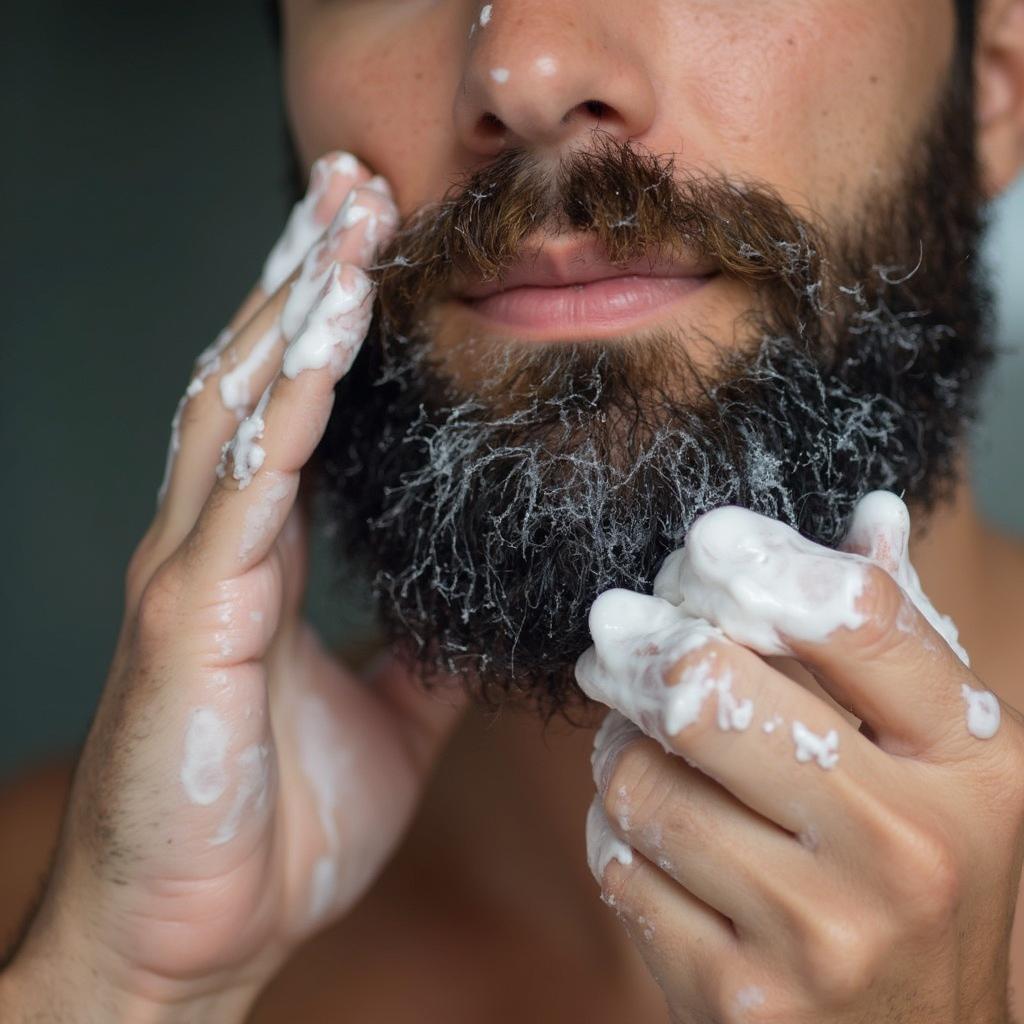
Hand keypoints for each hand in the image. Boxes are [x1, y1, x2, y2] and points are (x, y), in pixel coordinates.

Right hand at [1, 153, 466, 1021]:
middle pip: (256, 379)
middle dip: (303, 275)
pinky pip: (243, 493)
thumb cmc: (272, 827)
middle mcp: (216, 547)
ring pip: (238, 410)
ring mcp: (193, 575)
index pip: (289, 414)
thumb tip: (473, 608)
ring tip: (340, 222)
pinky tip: (322, 342)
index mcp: (259, 565)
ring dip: (293, 310)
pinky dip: (283, 410)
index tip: (370, 247)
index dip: (324, 326)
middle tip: (352, 184)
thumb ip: (424, 654)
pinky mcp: (185, 620)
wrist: (196, 938)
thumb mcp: (388, 724)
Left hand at [576, 493, 1023, 1023]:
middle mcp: (905, 849)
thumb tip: (874, 513)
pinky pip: (618, 862)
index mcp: (971, 764)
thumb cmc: (924, 878)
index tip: (704, 542)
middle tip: (614, 626)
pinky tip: (648, 828)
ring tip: (640, 742)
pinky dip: (613, 827)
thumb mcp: (946, 762)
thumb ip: (898, 642)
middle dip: (639, 644)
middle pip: (710, 691)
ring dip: (618, 743)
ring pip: (641, 777)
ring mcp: (820, 935)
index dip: (764, 562)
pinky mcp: (738, 999)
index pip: (858, 620)